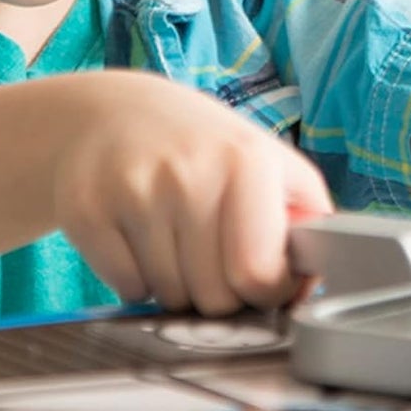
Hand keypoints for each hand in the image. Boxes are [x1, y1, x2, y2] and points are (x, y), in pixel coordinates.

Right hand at [51, 73, 332, 314]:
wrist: (109, 113)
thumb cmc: (199, 146)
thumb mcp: (264, 158)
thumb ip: (306, 214)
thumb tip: (324, 275)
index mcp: (245, 159)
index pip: (258, 274)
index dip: (264, 290)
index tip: (259, 276)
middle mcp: (190, 171)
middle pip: (214, 296)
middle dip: (218, 292)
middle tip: (209, 254)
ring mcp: (134, 190)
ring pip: (169, 297)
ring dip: (176, 285)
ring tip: (172, 238)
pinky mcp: (86, 209)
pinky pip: (125, 289)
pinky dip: (135, 280)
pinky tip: (136, 238)